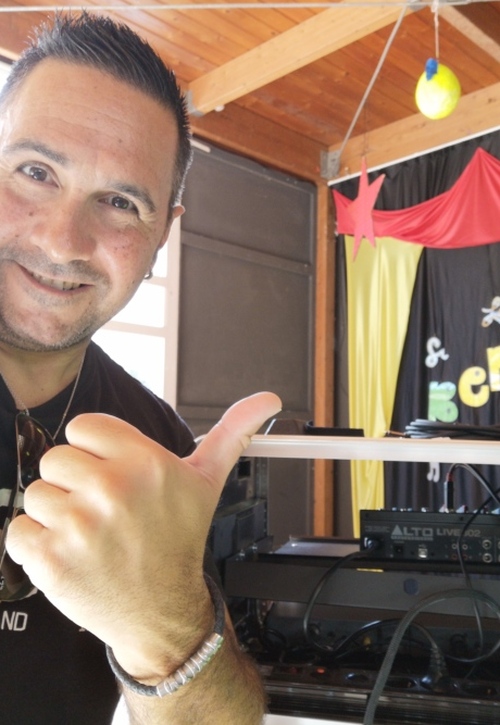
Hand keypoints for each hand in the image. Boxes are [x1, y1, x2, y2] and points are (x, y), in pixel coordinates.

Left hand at [6, 391, 280, 675]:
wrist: (162, 612)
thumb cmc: (178, 542)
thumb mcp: (206, 482)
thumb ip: (231, 433)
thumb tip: (267, 400)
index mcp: (145, 463)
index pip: (84, 428)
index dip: (96, 452)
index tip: (113, 476)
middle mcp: (112, 490)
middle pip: (56, 458)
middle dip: (75, 484)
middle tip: (104, 511)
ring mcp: (79, 526)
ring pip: (37, 495)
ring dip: (57, 516)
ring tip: (91, 535)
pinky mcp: (50, 559)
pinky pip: (18, 530)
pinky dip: (37, 545)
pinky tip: (72, 555)